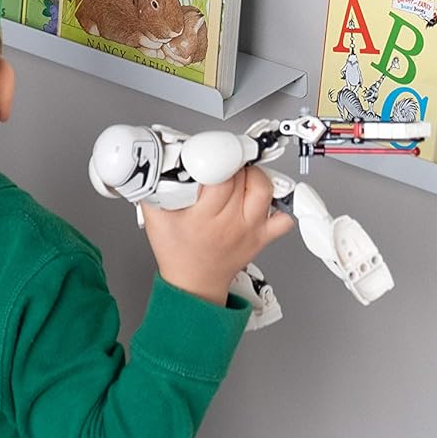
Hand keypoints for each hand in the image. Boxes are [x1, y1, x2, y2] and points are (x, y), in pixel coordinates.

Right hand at [141, 166, 293, 307]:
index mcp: (204, 216)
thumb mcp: (155, 218)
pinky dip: (280, 204)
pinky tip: (264, 197)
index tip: (210, 152)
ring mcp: (250, 229)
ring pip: (264, 189)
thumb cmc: (176, 252)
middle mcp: (231, 222)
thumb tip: (154, 160)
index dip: (217, 158)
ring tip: (241, 173)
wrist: (194, 284)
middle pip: (241, 176)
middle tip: (220, 160)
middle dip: (231, 162)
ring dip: (254, 175)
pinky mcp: (263, 236)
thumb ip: (153, 187)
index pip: (220, 176)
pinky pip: (283, 218)